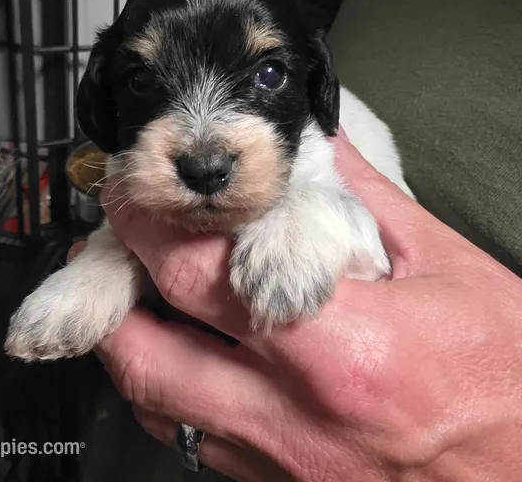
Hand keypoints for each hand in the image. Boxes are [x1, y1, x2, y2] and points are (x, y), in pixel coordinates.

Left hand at [96, 135, 521, 480]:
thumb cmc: (510, 374)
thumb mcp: (448, 269)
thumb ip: (365, 202)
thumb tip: (317, 146)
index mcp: (340, 348)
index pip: (201, 276)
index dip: (149, 228)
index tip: (133, 194)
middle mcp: (297, 419)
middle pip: (150, 352)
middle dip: (112, 288)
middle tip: (113, 243)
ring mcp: (283, 469)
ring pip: (159, 407)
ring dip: (133, 343)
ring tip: (139, 292)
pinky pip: (196, 444)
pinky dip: (172, 393)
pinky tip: (191, 354)